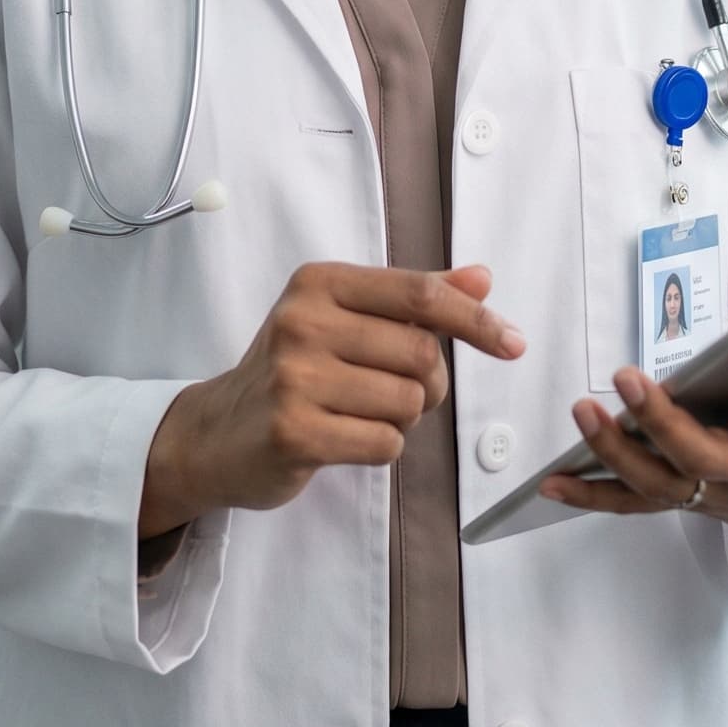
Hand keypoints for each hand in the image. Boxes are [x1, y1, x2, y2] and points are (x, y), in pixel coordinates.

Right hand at [139, 262, 523, 535]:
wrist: (215, 434)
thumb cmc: (292, 371)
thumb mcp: (344, 319)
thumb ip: (413, 299)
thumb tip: (481, 278)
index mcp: (319, 282)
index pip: (418, 294)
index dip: (474, 320)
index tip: (513, 343)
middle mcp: (302, 321)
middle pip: (420, 354)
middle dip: (428, 383)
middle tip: (399, 392)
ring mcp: (293, 377)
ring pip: (406, 404)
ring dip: (401, 420)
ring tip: (359, 414)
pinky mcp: (293, 431)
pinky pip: (384, 444)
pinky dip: (380, 448)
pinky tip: (344, 439)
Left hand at [540, 293, 727, 556]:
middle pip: (702, 455)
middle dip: (663, 422)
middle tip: (627, 379)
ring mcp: (713, 492)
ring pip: (658, 481)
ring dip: (614, 451)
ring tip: (583, 408)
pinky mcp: (685, 499)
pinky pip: (632, 504)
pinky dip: (591, 494)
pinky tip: (548, 479)